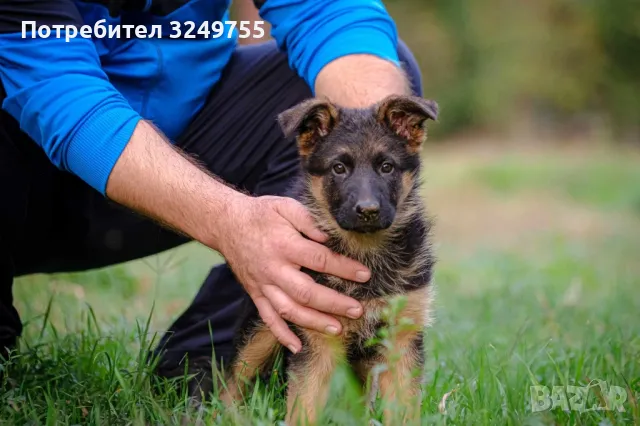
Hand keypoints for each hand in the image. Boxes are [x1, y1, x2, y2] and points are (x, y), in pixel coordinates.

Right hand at [216, 194, 370, 352]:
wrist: (225, 223)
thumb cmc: (261, 213)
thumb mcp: (285, 206)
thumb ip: (308, 221)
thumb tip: (328, 238)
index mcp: (284, 246)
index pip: (319, 260)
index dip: (343, 268)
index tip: (364, 275)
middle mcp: (273, 269)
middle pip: (306, 292)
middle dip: (334, 303)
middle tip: (358, 310)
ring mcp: (263, 284)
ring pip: (289, 310)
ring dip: (314, 322)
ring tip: (338, 329)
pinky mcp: (255, 293)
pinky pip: (267, 318)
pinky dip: (281, 334)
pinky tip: (297, 346)